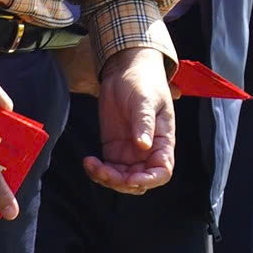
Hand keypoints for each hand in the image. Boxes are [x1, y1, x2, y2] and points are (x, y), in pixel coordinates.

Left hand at [86, 46, 175, 193]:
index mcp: (163, 141)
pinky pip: (107, 169)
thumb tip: (144, 145)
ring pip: (122, 179)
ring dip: (107, 179)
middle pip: (139, 181)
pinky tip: (88, 161)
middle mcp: (148, 151)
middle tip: (104, 170)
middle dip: (122, 182)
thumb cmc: (143, 82)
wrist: (125, 70)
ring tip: (92, 164)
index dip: (149, 180)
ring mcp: (130, 152)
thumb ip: (144, 123)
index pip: (162, 171)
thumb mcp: (145, 100)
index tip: (131, 179)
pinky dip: (97, 171)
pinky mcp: (114, 149)